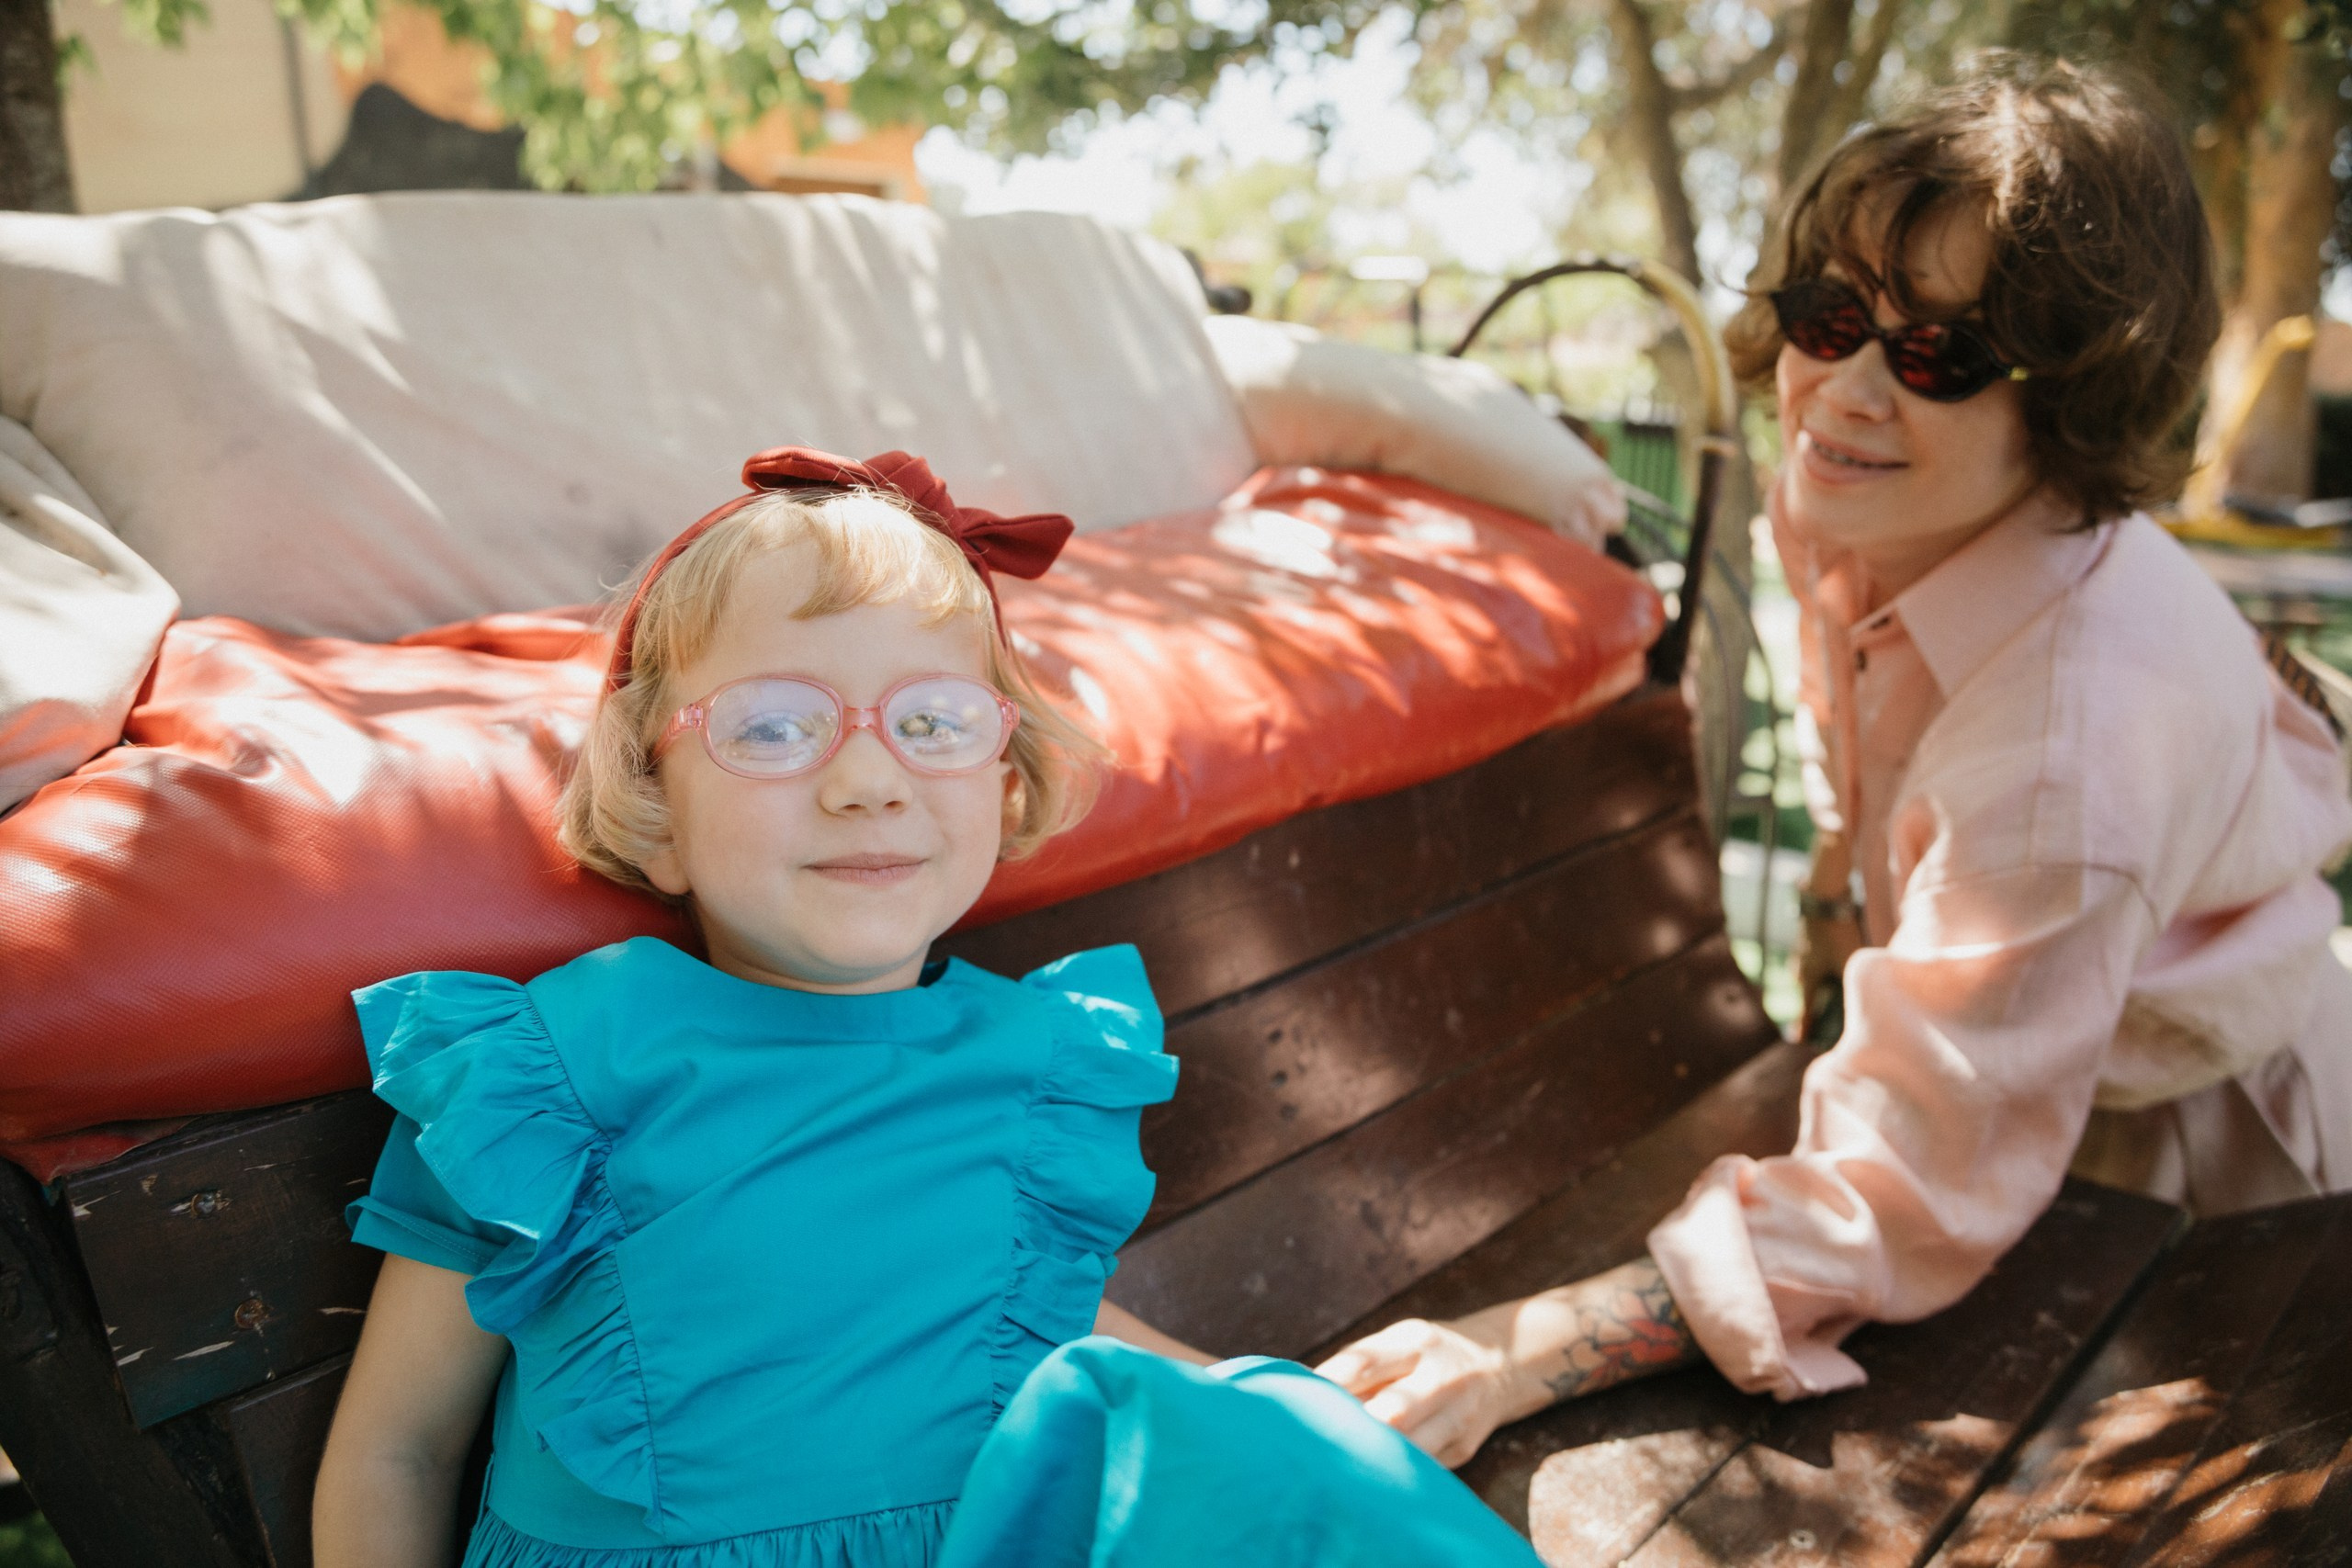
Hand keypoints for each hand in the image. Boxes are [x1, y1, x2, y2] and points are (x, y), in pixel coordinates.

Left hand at [1314, 1316, 1539, 1468]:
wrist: (1499, 1366)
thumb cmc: (1423, 1355)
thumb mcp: (1398, 1342)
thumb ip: (1358, 1364)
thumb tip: (1301, 1391)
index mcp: (1414, 1341)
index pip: (1362, 1363)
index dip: (1325, 1385)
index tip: (1292, 1402)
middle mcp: (1440, 1376)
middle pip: (1392, 1411)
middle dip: (1350, 1429)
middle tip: (1309, 1443)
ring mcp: (1457, 1417)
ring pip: (1409, 1448)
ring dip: (1370, 1457)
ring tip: (1332, 1465)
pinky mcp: (1463, 1450)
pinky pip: (1420, 1467)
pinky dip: (1390, 1473)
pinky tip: (1365, 1478)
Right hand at [1795, 830, 1861, 1042]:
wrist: (1824, 895)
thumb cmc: (1839, 930)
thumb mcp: (1851, 959)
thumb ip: (1860, 980)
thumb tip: (1874, 998)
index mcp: (1808, 976)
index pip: (1805, 1008)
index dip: (1805, 1026)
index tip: (1801, 1040)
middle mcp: (1801, 965)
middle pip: (1805, 992)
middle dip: (1811, 1005)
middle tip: (1817, 1017)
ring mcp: (1802, 949)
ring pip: (1807, 973)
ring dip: (1815, 983)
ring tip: (1827, 990)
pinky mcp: (1808, 935)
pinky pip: (1812, 957)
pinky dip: (1820, 965)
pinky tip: (1830, 961)